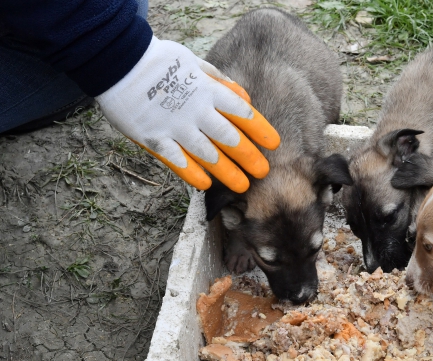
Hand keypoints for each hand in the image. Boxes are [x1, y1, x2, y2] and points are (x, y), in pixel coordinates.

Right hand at [95, 36, 279, 191]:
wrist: (117, 60)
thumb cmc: (160, 60)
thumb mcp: (195, 62)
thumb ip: (220, 81)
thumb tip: (244, 97)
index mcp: (207, 90)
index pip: (242, 113)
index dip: (260, 130)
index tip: (274, 144)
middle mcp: (195, 110)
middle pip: (229, 138)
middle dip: (249, 157)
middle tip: (262, 172)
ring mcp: (174, 126)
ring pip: (207, 154)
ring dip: (227, 172)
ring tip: (242, 186)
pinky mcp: (153, 137)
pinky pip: (177, 161)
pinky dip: (192, 173)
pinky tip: (206, 185)